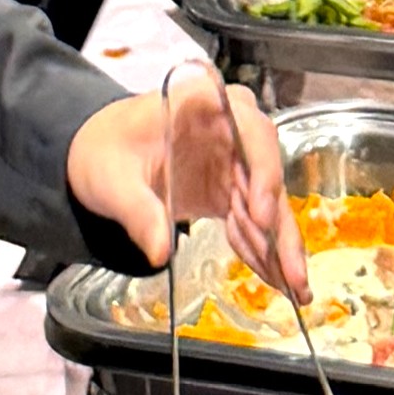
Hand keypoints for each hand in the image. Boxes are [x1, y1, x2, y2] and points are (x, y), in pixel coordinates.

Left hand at [68, 64, 304, 287]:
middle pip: (267, 174)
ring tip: (294, 289)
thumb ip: (137, 212)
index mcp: (202, 105)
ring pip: (267, 203)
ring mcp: (232, 160)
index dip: (263, 171)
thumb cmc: (104, 150)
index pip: (250, 131)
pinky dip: (261, 250)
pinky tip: (274, 278)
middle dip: (281, 227)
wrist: (98, 154)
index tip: (261, 215)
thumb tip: (159, 252)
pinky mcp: (229, 187)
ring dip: (279, 247)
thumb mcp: (112, 180)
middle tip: (294, 272)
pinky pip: (252, 219)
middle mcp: (229, 129)